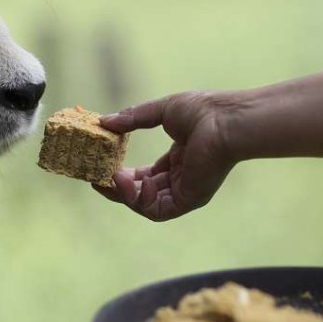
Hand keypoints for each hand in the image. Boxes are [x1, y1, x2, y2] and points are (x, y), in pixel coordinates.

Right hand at [97, 91, 235, 220]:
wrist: (225, 120)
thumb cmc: (203, 111)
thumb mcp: (161, 111)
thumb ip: (133, 117)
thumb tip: (104, 122)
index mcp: (179, 160)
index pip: (145, 175)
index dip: (123, 175)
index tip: (103, 168)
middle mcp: (182, 179)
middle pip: (142, 193)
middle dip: (118, 189)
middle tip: (97, 178)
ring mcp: (186, 191)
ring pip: (146, 205)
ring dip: (125, 195)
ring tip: (112, 178)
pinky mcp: (189, 200)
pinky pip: (157, 210)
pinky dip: (141, 200)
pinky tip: (139, 181)